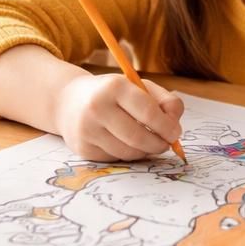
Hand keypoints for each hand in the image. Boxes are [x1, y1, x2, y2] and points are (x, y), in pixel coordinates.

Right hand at [51, 73, 186, 162]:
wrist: (69, 101)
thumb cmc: (112, 94)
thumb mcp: (138, 87)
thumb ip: (164, 101)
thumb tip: (175, 124)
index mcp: (114, 87)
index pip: (148, 112)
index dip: (166, 126)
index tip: (175, 134)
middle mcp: (97, 108)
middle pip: (138, 137)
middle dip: (158, 144)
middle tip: (166, 144)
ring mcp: (87, 130)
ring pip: (128, 152)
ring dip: (145, 151)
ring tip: (148, 143)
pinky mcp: (83, 148)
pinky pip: (116, 158)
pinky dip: (127, 154)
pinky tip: (126, 143)